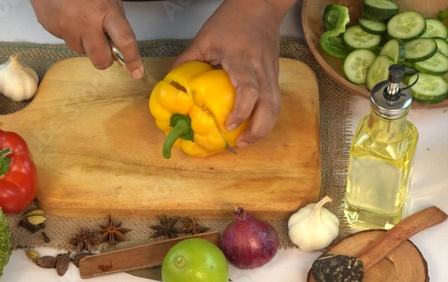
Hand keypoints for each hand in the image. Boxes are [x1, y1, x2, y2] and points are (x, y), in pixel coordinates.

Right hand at [30, 0, 143, 77]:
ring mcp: (67, 27)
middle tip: (103, 49)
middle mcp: (87, 22)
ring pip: (81, 51)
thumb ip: (114, 19)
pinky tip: (67, 17)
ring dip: (84, 43)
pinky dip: (69, 33)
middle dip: (104, 59)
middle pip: (101, 59)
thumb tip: (119, 42)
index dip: (133, 59)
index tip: (137, 72)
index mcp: (106, 10)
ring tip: (79, 21)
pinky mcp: (52, 29)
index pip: (125, 40)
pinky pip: (65, 41)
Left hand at [173, 0, 295, 147]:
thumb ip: (187, 61)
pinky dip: (266, 118)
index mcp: (242, 58)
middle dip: (258, 129)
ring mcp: (272, 72)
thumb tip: (171, 86)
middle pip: (270, 104)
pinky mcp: (275, 76)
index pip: (249, 89)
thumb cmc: (231, 20)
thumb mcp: (204, 38)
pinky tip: (253, 127)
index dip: (241, 110)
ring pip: (276, 106)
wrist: (260, 6)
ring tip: (246, 141)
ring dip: (264, 127)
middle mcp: (261, 68)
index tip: (228, 125)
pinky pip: (275, 101)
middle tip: (240, 143)